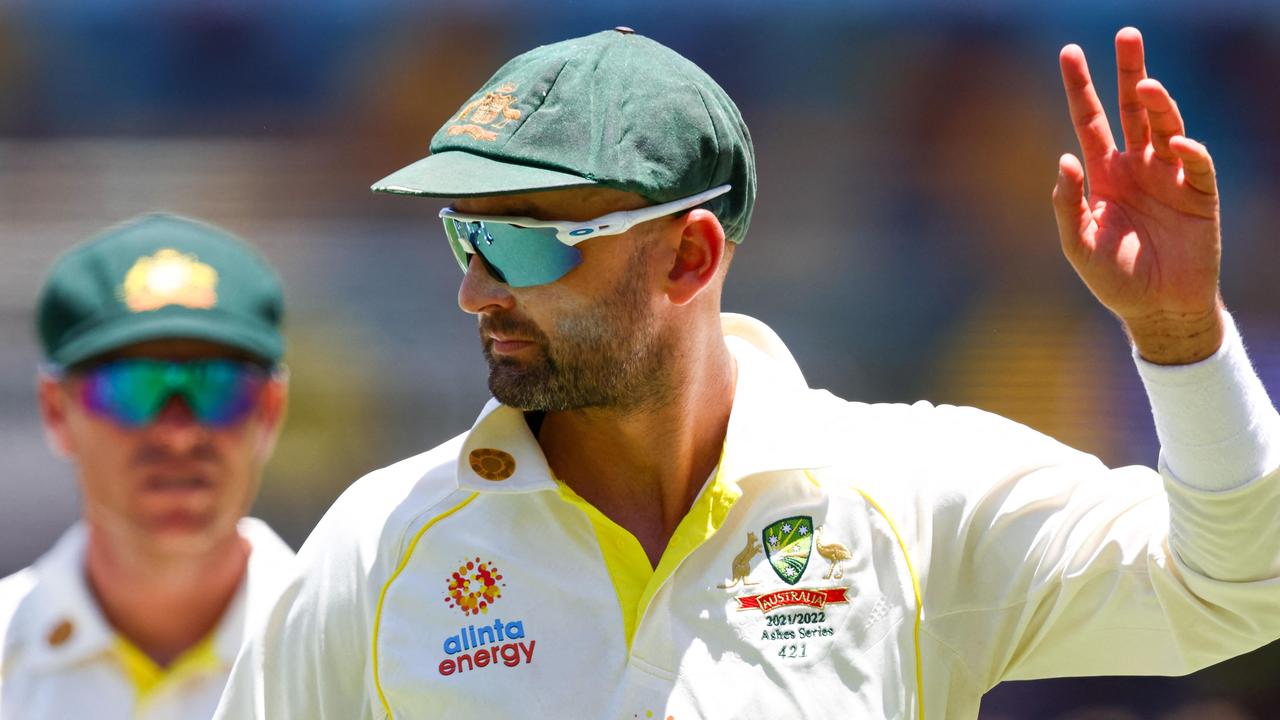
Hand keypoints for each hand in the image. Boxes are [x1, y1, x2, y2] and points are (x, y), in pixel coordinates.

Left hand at [1053, 27, 1223, 364]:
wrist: (1157, 308)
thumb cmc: (1114, 278)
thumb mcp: (1078, 244)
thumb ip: (1067, 205)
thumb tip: (1063, 159)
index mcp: (1104, 173)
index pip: (1088, 120)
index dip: (1080, 87)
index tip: (1069, 51)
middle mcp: (1136, 166)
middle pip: (1132, 108)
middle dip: (1129, 71)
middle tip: (1127, 33)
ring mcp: (1169, 176)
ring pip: (1166, 125)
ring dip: (1159, 103)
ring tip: (1146, 85)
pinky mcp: (1199, 195)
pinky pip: (1196, 164)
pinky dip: (1188, 151)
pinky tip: (1175, 143)